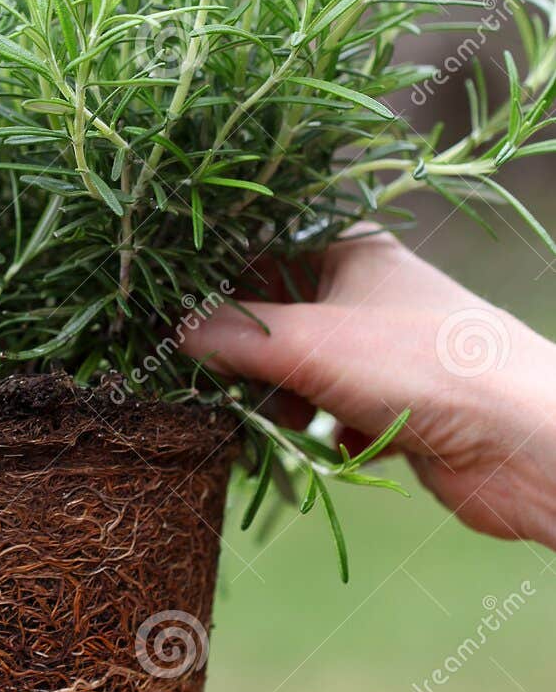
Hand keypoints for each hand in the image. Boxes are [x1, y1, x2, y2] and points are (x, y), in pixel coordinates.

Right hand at [182, 228, 555, 548]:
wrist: (522, 442)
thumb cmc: (419, 366)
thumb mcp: (307, 342)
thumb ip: (231, 335)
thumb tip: (171, 331)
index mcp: (348, 246)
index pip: (259, 245)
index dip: (214, 277)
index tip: (171, 310)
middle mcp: (365, 289)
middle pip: (274, 313)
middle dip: (244, 353)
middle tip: (220, 382)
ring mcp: (381, 348)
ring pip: (299, 368)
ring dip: (278, 399)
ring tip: (281, 422)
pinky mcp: (394, 403)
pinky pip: (329, 411)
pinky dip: (319, 431)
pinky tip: (329, 446)